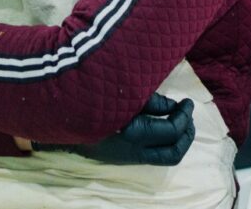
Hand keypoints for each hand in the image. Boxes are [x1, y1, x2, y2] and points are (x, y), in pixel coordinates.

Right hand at [32, 93, 195, 165]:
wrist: (61, 113)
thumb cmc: (92, 96)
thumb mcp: (124, 93)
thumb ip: (150, 101)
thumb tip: (173, 107)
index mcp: (132, 132)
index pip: (170, 130)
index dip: (183, 116)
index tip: (186, 102)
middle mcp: (133, 149)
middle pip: (173, 150)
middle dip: (187, 133)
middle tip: (189, 115)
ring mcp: (128, 155)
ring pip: (167, 158)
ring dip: (180, 141)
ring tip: (183, 124)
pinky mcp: (123, 156)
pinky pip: (155, 156)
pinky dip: (166, 144)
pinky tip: (164, 128)